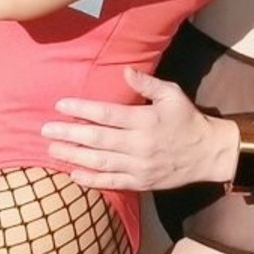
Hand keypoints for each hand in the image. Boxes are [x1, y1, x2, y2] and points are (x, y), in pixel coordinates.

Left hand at [42, 66, 237, 190]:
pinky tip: (73, 174)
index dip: (82, 109)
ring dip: (73, 156)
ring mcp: (139, 166)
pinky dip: (91, 180)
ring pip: (100, 162)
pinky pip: (111, 182)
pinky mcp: (141, 182)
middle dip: (69, 134)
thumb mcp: (172, 94)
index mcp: (145, 120)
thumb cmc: (187, 120)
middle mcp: (139, 144)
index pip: (107, 114)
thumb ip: (147, 83)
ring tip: (52, 149)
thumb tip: (125, 71)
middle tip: (45, 130)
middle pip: (97, 139)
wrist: (208, 153)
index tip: (61, 105)